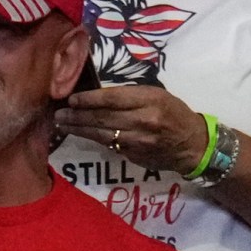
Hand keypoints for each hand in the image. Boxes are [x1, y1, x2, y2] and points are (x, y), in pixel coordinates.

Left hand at [54, 84, 210, 175]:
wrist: (191, 145)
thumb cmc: (174, 113)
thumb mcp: (158, 95)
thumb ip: (131, 95)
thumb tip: (98, 96)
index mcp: (150, 100)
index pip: (113, 99)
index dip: (89, 99)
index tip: (72, 99)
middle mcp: (143, 120)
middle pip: (103, 117)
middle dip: (77, 115)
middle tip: (59, 113)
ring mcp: (137, 140)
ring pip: (101, 134)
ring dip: (78, 129)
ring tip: (62, 124)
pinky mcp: (133, 155)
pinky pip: (108, 145)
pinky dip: (92, 138)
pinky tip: (80, 134)